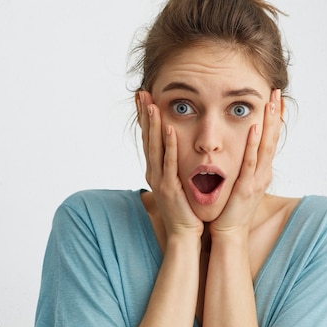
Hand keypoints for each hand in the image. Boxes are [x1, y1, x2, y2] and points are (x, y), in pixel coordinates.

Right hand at [138, 91, 203, 237]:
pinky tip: (169, 128)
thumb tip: (180, 151)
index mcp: (156, 170)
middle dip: (144, 115)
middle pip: (147, 138)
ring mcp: (159, 180)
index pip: (149, 138)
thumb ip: (176, 166)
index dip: (145, 118)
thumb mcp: (178, 181)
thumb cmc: (185, 209)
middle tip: (141, 93)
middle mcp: (153, 172)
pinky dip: (169, 145)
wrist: (185, 234)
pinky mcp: (169, 188)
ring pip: (155, 147)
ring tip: (151, 104)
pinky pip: (169, 162)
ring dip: (153, 124)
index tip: (144, 98)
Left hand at [210, 89, 282, 236]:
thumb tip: (237, 152)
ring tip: (271, 102)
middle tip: (277, 92)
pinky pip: (251, 161)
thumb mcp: (238, 182)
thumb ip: (240, 167)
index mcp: (260, 171)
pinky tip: (256, 128)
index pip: (269, 140)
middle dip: (274, 114)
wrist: (228, 233)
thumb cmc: (230, 209)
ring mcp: (257, 180)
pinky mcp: (246, 187)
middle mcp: (262, 173)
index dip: (274, 119)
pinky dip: (254, 144)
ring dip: (269, 123)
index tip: (276, 99)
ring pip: (265, 146)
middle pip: (272, 138)